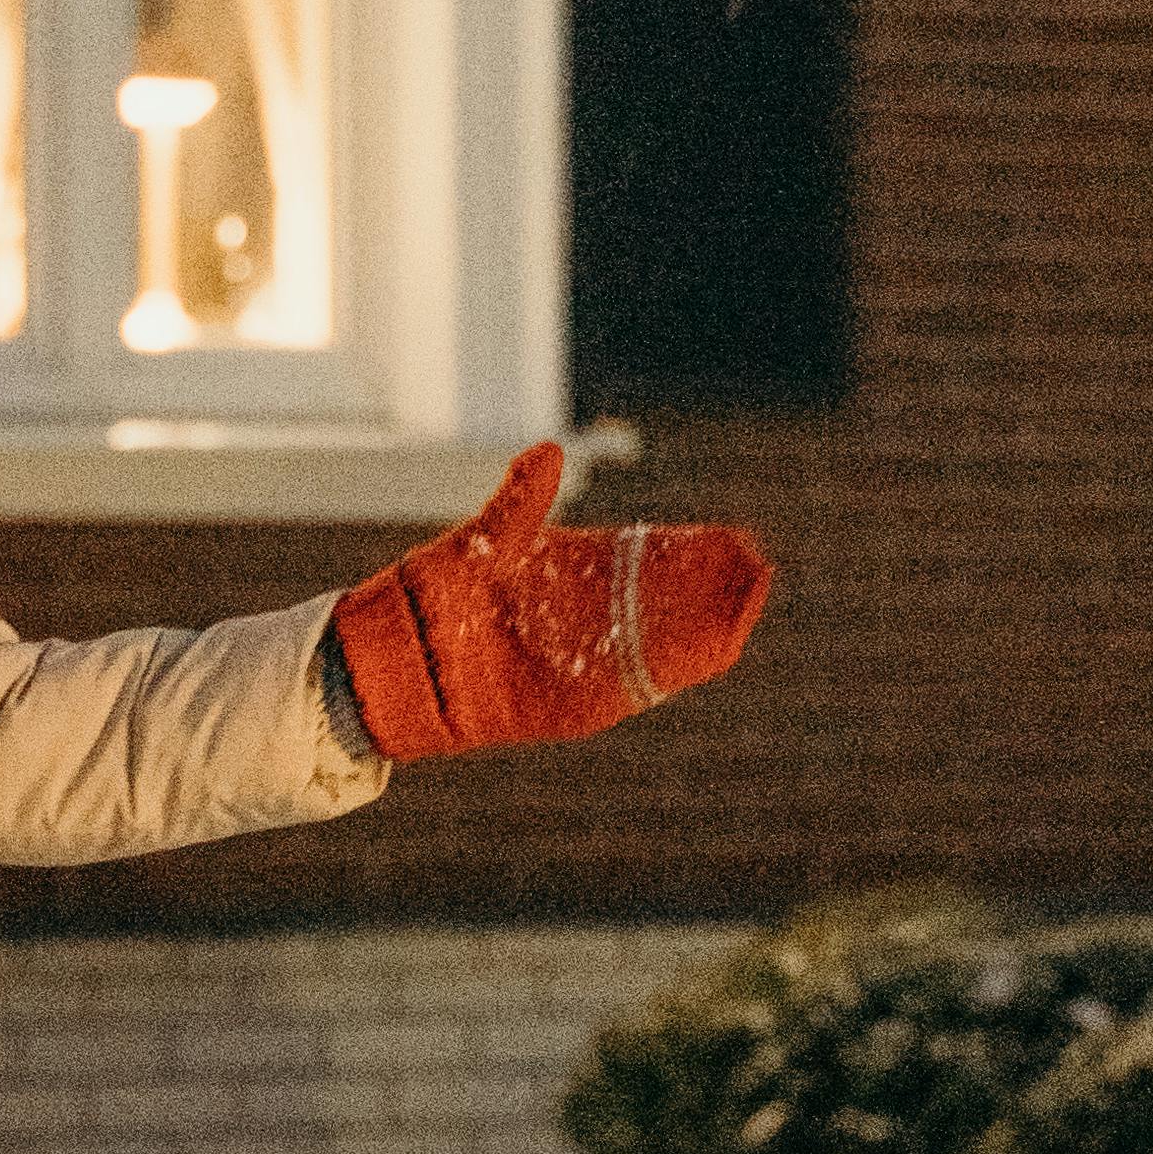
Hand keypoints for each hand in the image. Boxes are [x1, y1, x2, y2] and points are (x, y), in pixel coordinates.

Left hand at [334, 443, 768, 760]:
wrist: (396, 662)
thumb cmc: (432, 596)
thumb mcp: (481, 543)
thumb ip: (521, 503)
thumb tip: (553, 449)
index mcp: (571, 575)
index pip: (646, 560)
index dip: (690, 553)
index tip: (734, 540)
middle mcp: (586, 620)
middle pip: (666, 602)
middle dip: (712, 588)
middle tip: (757, 570)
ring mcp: (583, 662)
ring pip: (662, 645)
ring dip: (706, 627)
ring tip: (749, 604)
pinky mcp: (573, 704)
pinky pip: (634, 687)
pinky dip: (672, 671)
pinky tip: (713, 652)